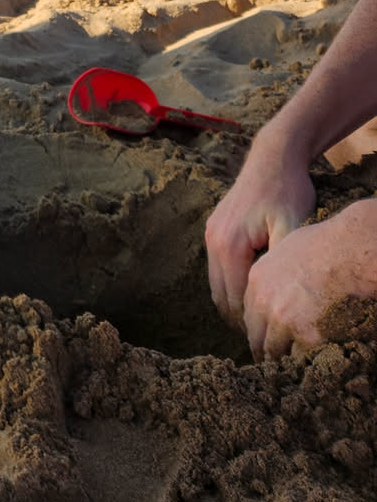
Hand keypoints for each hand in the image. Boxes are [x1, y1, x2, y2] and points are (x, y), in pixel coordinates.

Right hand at [205, 134, 314, 326]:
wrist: (273, 158)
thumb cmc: (287, 192)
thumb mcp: (291, 229)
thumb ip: (280, 265)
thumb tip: (277, 301)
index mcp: (229, 246)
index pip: (234, 300)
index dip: (251, 324)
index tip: (269, 343)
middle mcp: (213, 241)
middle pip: (220, 296)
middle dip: (239, 320)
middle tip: (263, 341)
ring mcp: (211, 234)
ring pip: (216, 283)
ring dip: (233, 304)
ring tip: (257, 322)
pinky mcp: (215, 228)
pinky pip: (218, 267)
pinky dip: (230, 285)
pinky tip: (251, 292)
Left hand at [241, 202, 376, 357]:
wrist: (346, 254)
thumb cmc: (324, 246)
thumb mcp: (285, 250)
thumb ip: (274, 273)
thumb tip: (277, 284)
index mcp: (257, 281)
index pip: (249, 314)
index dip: (258, 327)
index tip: (265, 336)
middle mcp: (263, 302)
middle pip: (256, 336)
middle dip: (263, 349)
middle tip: (271, 361)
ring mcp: (282, 320)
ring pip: (273, 351)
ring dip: (280, 360)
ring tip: (287, 370)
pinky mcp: (304, 335)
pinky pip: (299, 356)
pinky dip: (303, 361)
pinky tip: (308, 364)